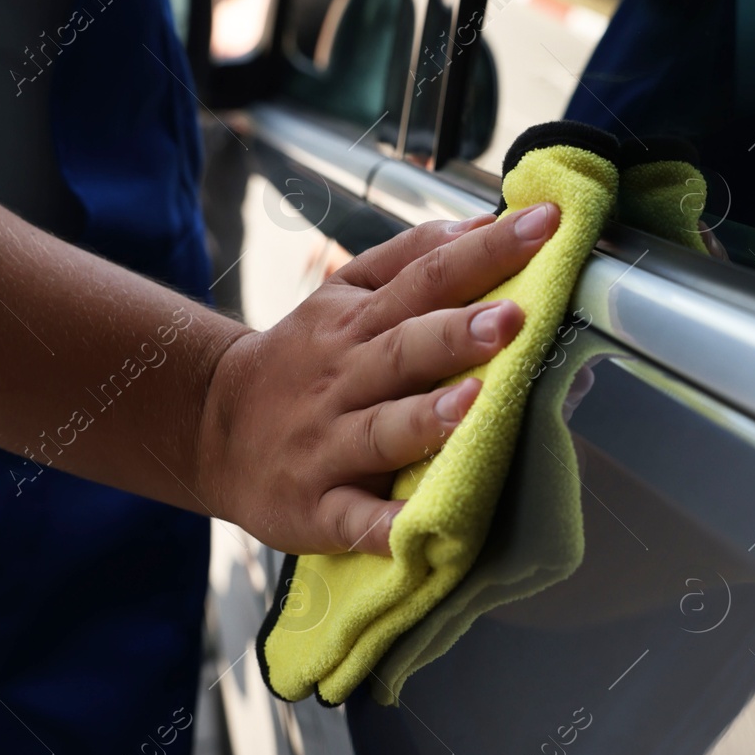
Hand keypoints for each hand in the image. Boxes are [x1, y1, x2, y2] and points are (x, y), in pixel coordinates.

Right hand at [199, 203, 560, 555]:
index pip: (427, 276)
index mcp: (357, 322)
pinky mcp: (316, 507)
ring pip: (382, 430)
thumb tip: (481, 224)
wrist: (211, 428)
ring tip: (473, 402)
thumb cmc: (303, 360)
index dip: (485, 252)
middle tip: (513, 317)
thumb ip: (408, 258)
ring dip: (427, 418)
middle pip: (404, 349)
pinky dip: (385, 526)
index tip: (543, 224)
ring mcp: (329, 445)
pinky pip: (354, 518)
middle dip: (457, 334)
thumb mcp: (342, 295)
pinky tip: (419, 530)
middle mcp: (344, 379)